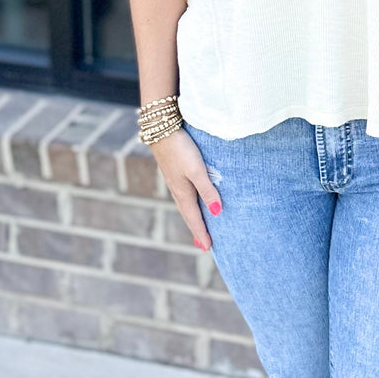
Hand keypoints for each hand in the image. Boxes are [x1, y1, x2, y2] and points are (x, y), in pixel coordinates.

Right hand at [150, 127, 222, 251]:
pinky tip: (190, 200)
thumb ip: (207, 189)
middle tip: (203, 244)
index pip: (195, 218)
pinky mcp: (174, 171)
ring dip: (192, 217)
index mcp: (183, 193)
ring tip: (198, 226)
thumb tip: (217, 212)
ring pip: (185, 205)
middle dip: (196, 229)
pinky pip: (183, 195)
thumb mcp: (197, 170)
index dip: (202, 233)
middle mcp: (178, 190)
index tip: (208, 248)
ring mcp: (175, 181)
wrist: (161, 130)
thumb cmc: (181, 149)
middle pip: (189, 214)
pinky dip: (189, 204)